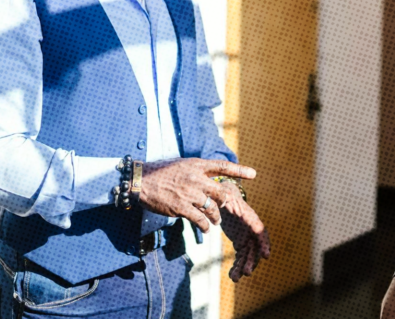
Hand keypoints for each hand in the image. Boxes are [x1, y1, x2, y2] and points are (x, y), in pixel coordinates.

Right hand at [139, 158, 255, 232]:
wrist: (141, 181)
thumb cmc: (160, 173)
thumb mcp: (181, 165)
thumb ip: (196, 172)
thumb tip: (208, 178)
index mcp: (196, 165)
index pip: (222, 166)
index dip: (239, 170)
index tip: (254, 174)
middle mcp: (195, 178)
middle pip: (221, 192)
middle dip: (225, 202)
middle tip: (224, 207)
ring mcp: (189, 193)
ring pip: (213, 208)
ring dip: (216, 217)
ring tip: (215, 222)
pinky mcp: (181, 207)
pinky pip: (200, 219)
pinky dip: (205, 226)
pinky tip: (205, 229)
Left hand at [218, 182, 270, 281]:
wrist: (225, 200)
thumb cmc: (225, 195)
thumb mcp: (225, 194)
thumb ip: (225, 198)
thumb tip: (221, 199)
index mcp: (250, 217)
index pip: (260, 231)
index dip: (264, 243)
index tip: (266, 255)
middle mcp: (251, 230)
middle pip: (255, 247)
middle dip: (252, 260)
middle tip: (246, 272)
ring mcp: (247, 237)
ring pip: (248, 255)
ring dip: (243, 267)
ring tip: (235, 278)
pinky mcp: (241, 243)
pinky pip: (241, 257)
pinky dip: (237, 266)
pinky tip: (232, 275)